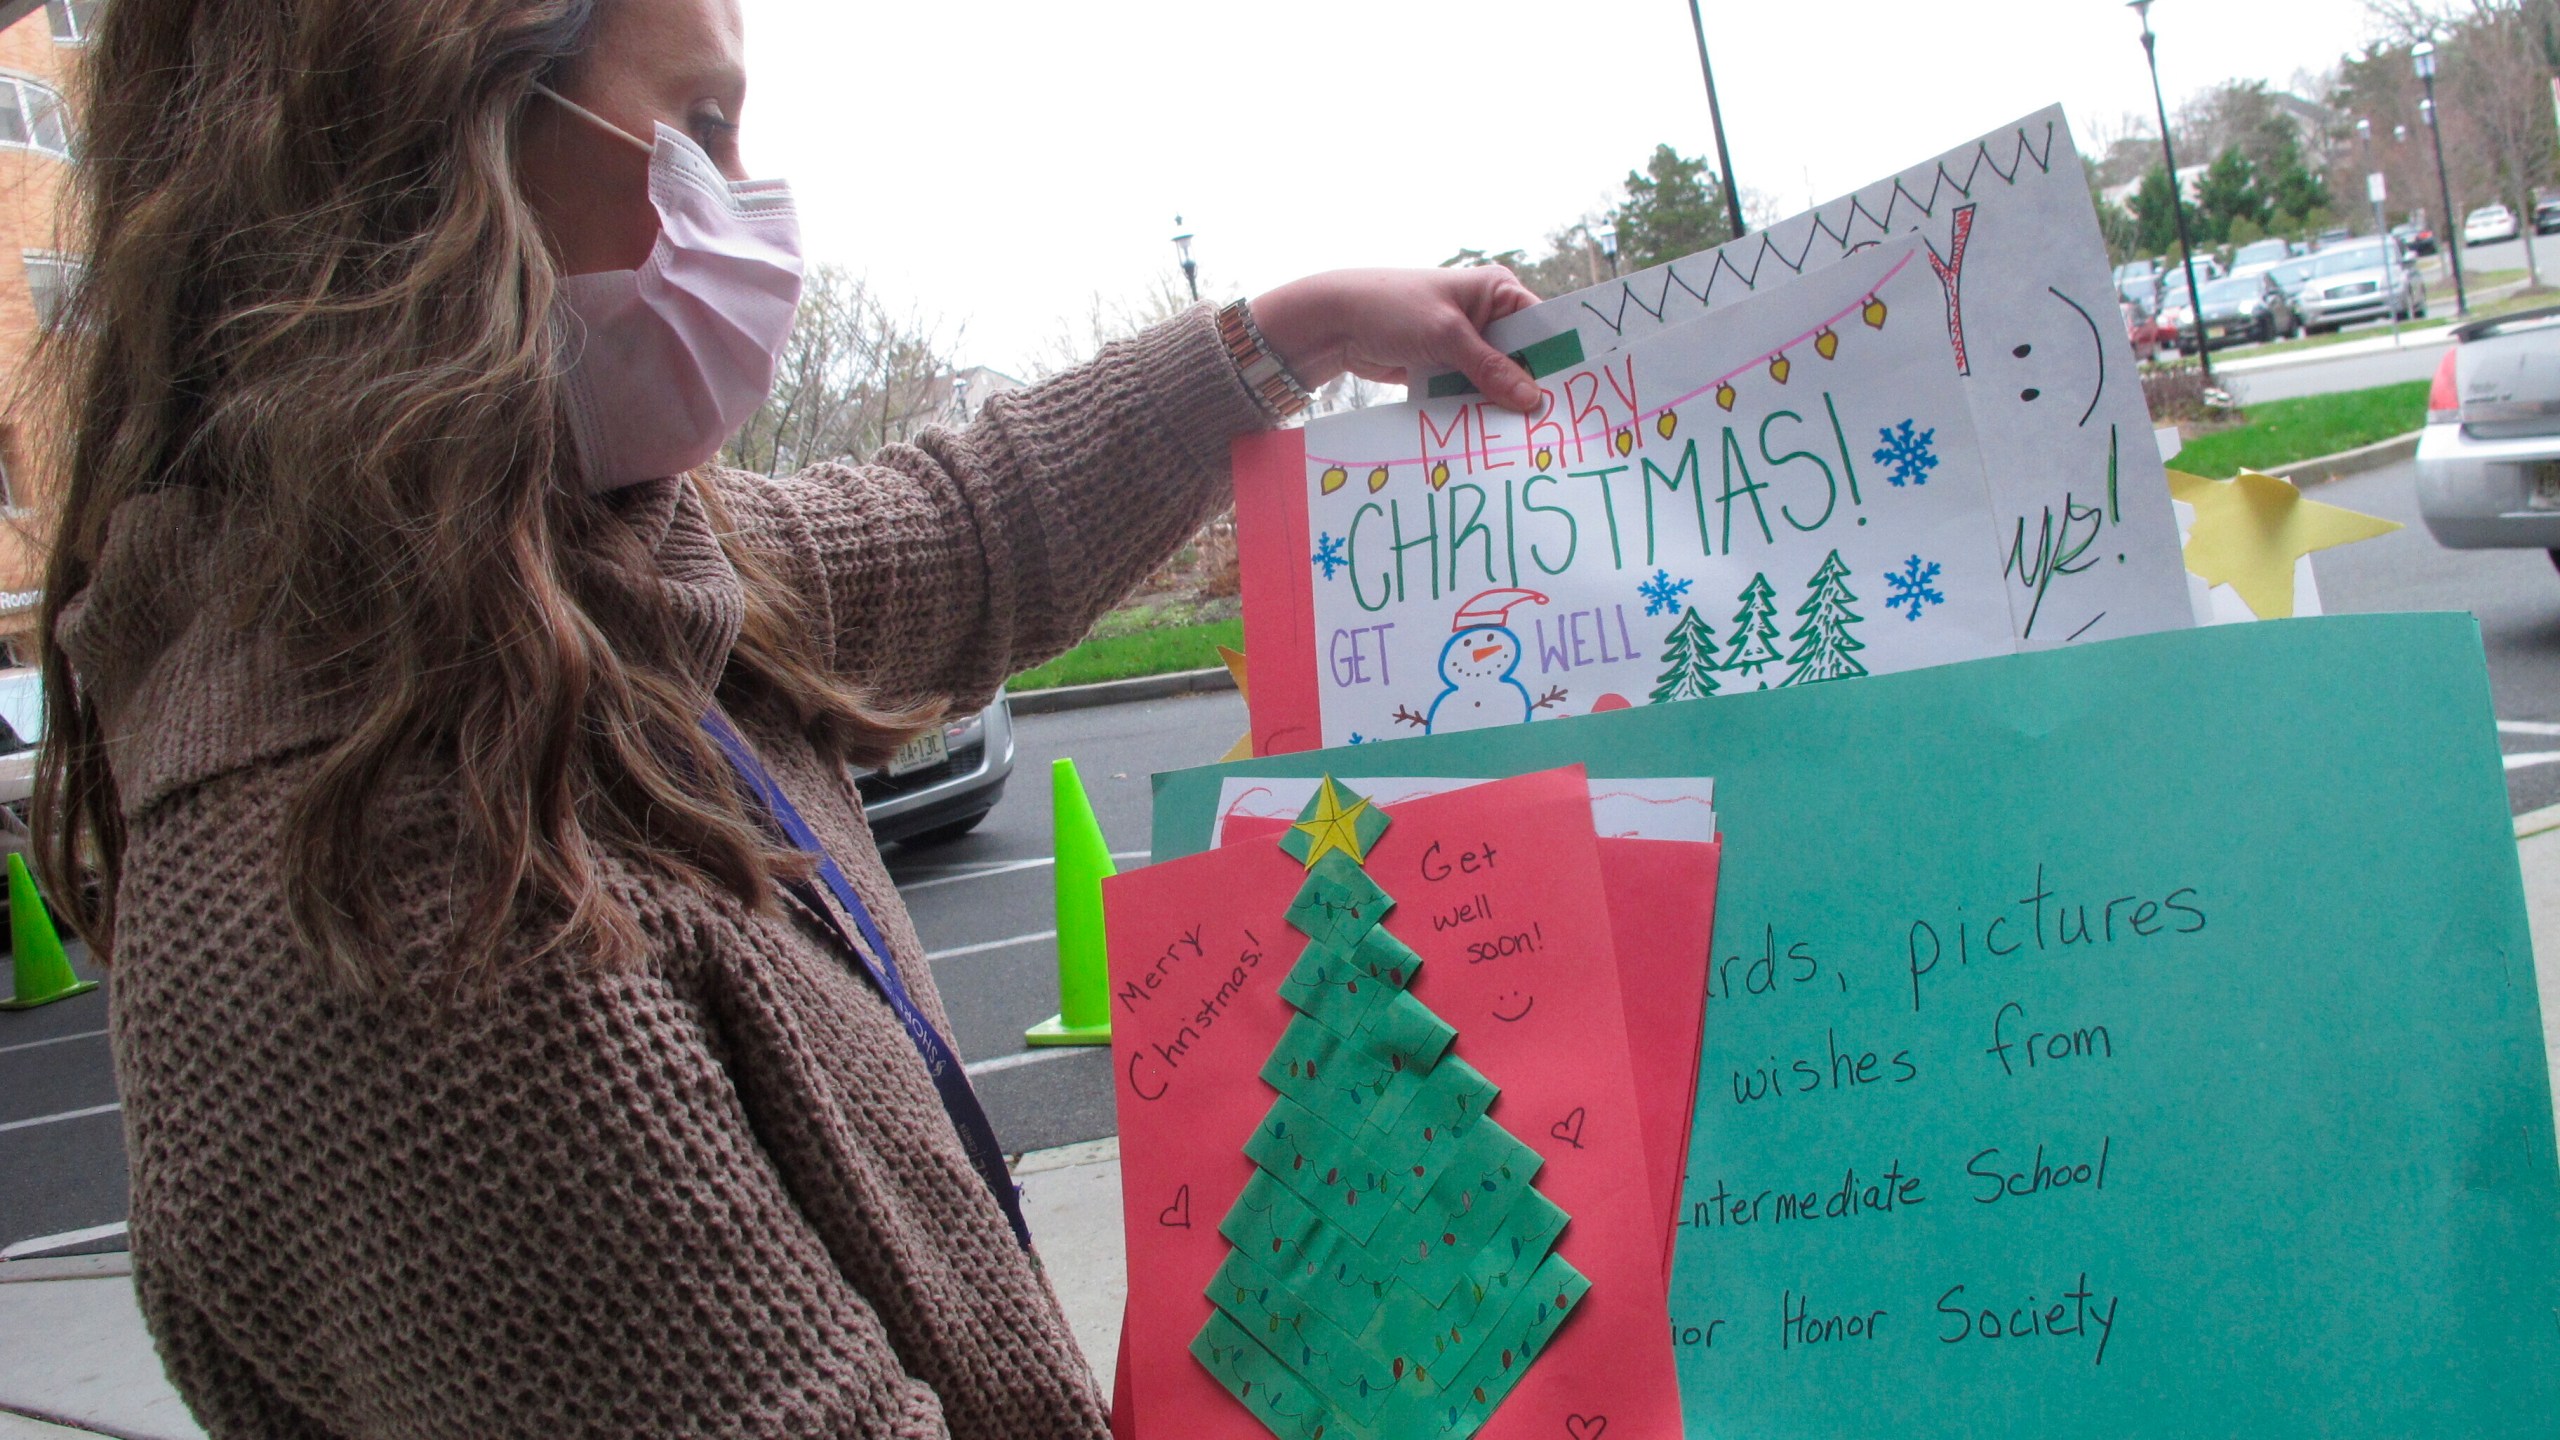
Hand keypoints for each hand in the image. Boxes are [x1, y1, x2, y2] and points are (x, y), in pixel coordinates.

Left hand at [1249, 268, 1545, 413]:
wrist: (1334, 323)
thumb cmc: (1392, 309)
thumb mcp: (1446, 336)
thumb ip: (1490, 369)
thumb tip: (1532, 400)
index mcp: (1498, 292)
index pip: (1542, 327)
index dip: (1558, 361)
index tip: (1575, 397)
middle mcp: (1489, 315)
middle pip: (1523, 359)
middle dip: (1529, 390)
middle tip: (1550, 428)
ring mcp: (1467, 343)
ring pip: (1497, 380)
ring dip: (1501, 405)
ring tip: (1523, 439)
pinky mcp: (1447, 366)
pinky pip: (1471, 391)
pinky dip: (1476, 409)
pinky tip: (1489, 435)